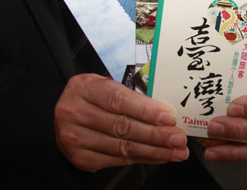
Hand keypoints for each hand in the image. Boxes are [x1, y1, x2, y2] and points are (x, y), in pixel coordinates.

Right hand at [54, 74, 188, 171]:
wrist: (67, 112)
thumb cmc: (94, 96)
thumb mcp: (107, 85)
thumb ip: (132, 95)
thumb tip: (167, 112)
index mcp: (84, 88)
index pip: (119, 100)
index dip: (146, 111)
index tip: (169, 117)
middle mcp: (74, 112)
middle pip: (122, 126)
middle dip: (156, 134)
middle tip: (178, 137)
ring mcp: (74, 138)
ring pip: (122, 147)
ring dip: (154, 151)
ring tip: (175, 151)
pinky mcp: (80, 157)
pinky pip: (117, 160)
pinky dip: (142, 159)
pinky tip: (158, 156)